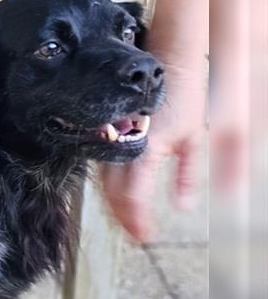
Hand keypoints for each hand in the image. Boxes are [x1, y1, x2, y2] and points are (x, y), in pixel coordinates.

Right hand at [101, 61, 206, 241]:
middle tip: (135, 236)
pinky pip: (103, 171)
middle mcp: (124, 149)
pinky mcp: (109, 137)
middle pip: (114, 196)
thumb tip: (182, 206)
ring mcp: (113, 142)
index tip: (145, 235)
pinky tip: (115, 199)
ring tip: (125, 223)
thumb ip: (187, 176)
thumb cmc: (183, 95)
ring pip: (105, 186)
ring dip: (114, 208)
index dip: (137, 221)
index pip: (133, 198)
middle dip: (123, 220)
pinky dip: (108, 190)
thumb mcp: (195, 139)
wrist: (166, 63)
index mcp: (145, 151)